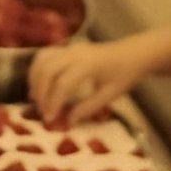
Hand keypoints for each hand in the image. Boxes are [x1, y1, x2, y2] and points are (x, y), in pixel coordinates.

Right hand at [28, 39, 145, 126]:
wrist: (135, 54)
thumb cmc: (126, 74)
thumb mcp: (110, 95)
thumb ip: (88, 108)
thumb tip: (67, 122)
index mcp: (88, 65)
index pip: (62, 84)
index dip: (53, 103)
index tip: (50, 120)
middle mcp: (75, 53)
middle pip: (47, 70)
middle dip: (41, 93)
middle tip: (43, 112)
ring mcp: (70, 48)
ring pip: (42, 60)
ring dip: (35, 79)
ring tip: (36, 99)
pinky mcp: (68, 48)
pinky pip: (45, 55)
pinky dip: (37, 69)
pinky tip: (39, 84)